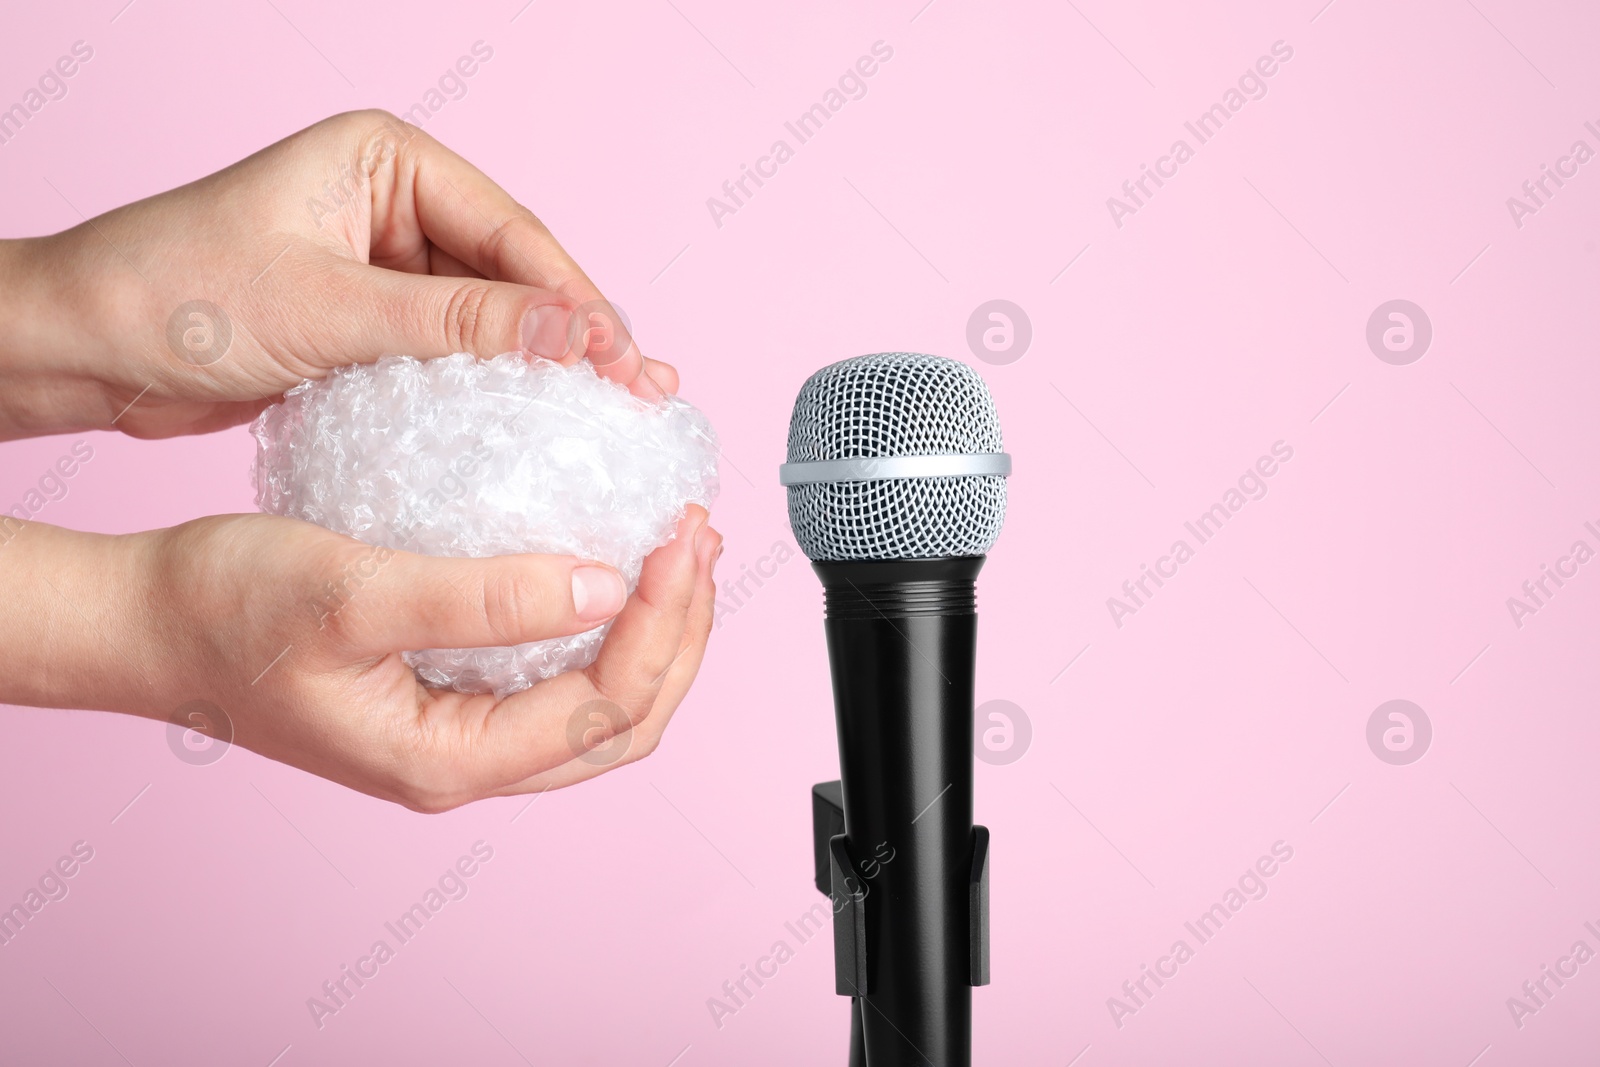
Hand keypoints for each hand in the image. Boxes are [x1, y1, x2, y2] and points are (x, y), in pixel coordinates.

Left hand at [0, 109, 669, 440]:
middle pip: (511, 276)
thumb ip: (461, 327)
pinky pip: (445, 358)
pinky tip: (531, 431)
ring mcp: (381, 266)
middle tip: (642, 396)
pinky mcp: (366, 323)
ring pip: (484, 324)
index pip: (511, 234)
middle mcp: (392, 204)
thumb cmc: (176, 297)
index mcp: (388, 161)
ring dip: (534, 374)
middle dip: (571, 340)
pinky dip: (481, 396)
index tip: (628, 363)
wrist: (78, 350)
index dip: (576, 302)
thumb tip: (580, 338)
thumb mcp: (331, 310)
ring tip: (605, 421)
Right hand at [2, 507, 719, 810]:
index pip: (602, 707)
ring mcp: (460, 732)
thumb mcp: (351, 591)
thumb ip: (478, 599)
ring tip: (674, 548)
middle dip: (678, 633)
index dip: (660, 622)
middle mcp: (466, 761)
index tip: (677, 536)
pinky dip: (601, 623)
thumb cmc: (224, 610)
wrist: (151, 622)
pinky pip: (554, 676)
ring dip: (650, 632)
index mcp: (449, 759)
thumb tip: (600, 583)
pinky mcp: (449, 695)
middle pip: (621, 722)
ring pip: (595, 705)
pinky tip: (609, 560)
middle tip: (695, 537)